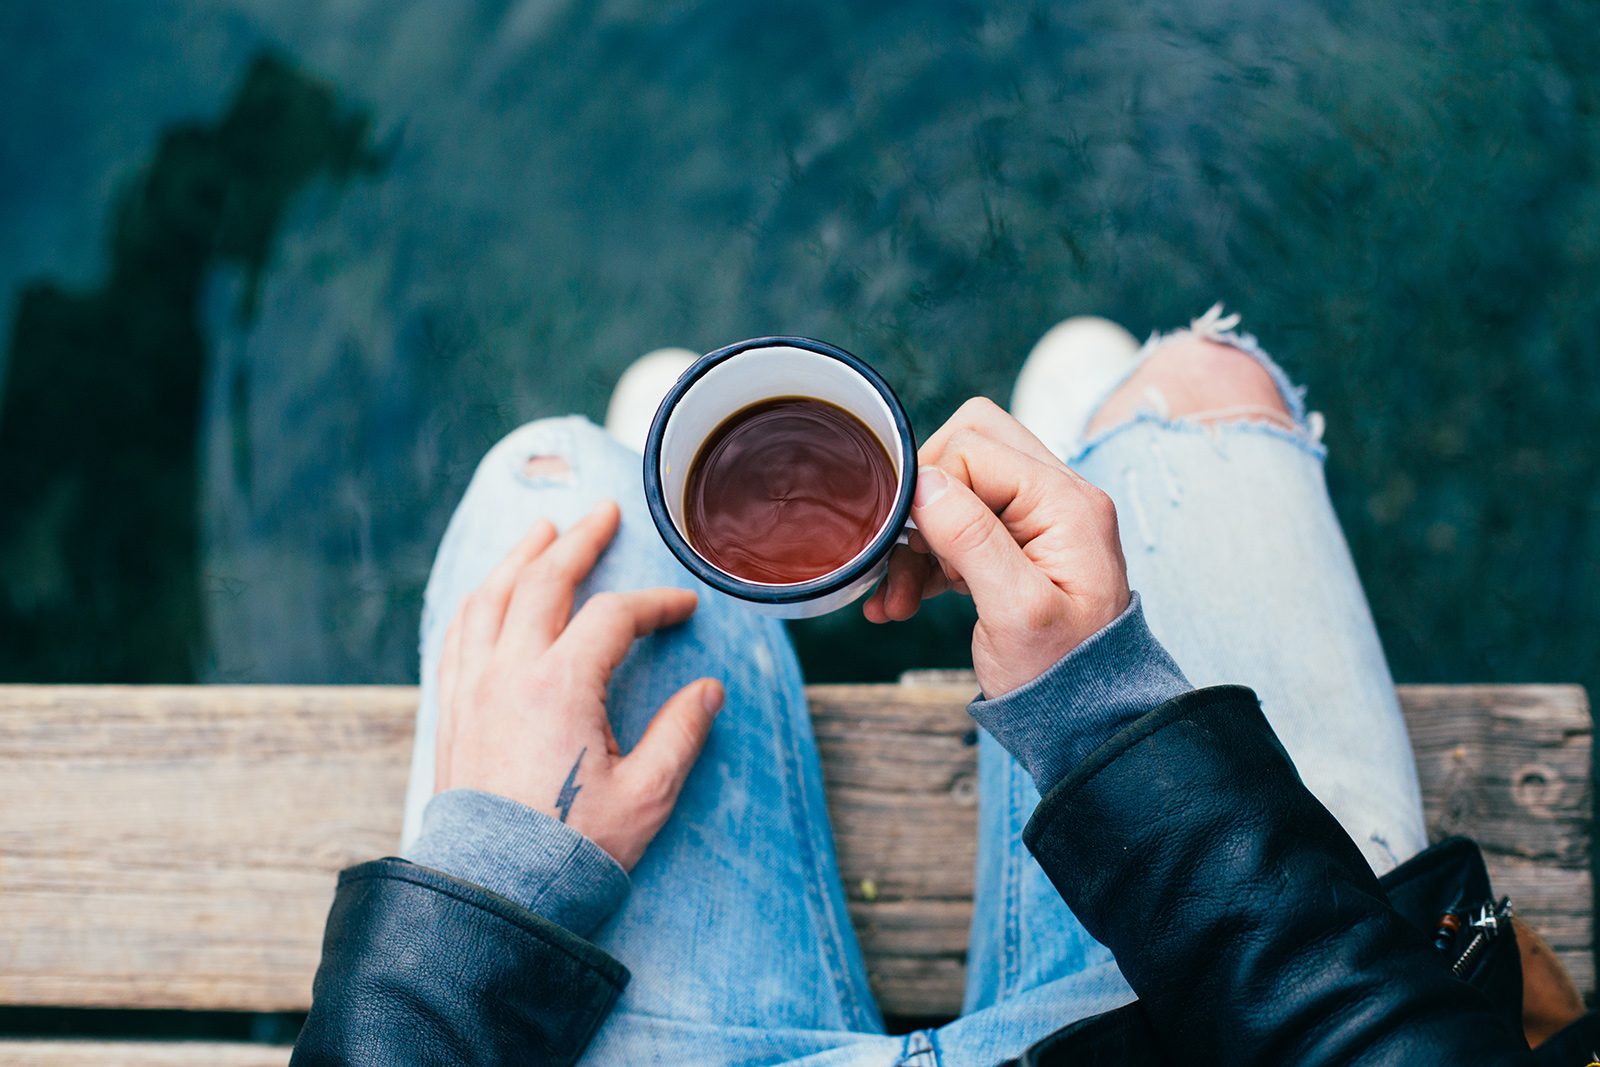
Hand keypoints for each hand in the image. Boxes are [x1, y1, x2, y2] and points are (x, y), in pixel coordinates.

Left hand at [435, 501, 723, 869]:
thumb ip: (680, 733)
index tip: (683, 610)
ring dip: (518, 557)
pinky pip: (459, 632)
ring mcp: (473, 687)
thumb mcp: (646, 794)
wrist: (496, 891)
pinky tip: (490, 591)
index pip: (614, 617)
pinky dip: (479, 599)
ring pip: (489, 597)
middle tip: (601, 514)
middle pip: (542, 581)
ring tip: (541, 531)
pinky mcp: (453, 708)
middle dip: (577, 542)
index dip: (654, 605)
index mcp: (561, 686)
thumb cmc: (573, 848)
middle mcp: (509, 672)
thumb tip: (709, 690)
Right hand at [864, 398, 1130, 697]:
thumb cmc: (1063, 675)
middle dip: (924, 499)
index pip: (975, 447)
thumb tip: (925, 482)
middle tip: (907, 550)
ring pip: (960, 487)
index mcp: (1065, 503)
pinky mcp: (1022, 547)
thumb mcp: (1016, 612)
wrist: (1090, 722)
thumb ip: (973, 539)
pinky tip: (904, 601)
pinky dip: (929, 559)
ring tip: (899, 597)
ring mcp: (1041, 521)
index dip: (929, 488)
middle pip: (970, 446)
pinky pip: (963, 525)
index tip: (909, 542)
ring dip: (920, 538)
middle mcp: (1058, 497)